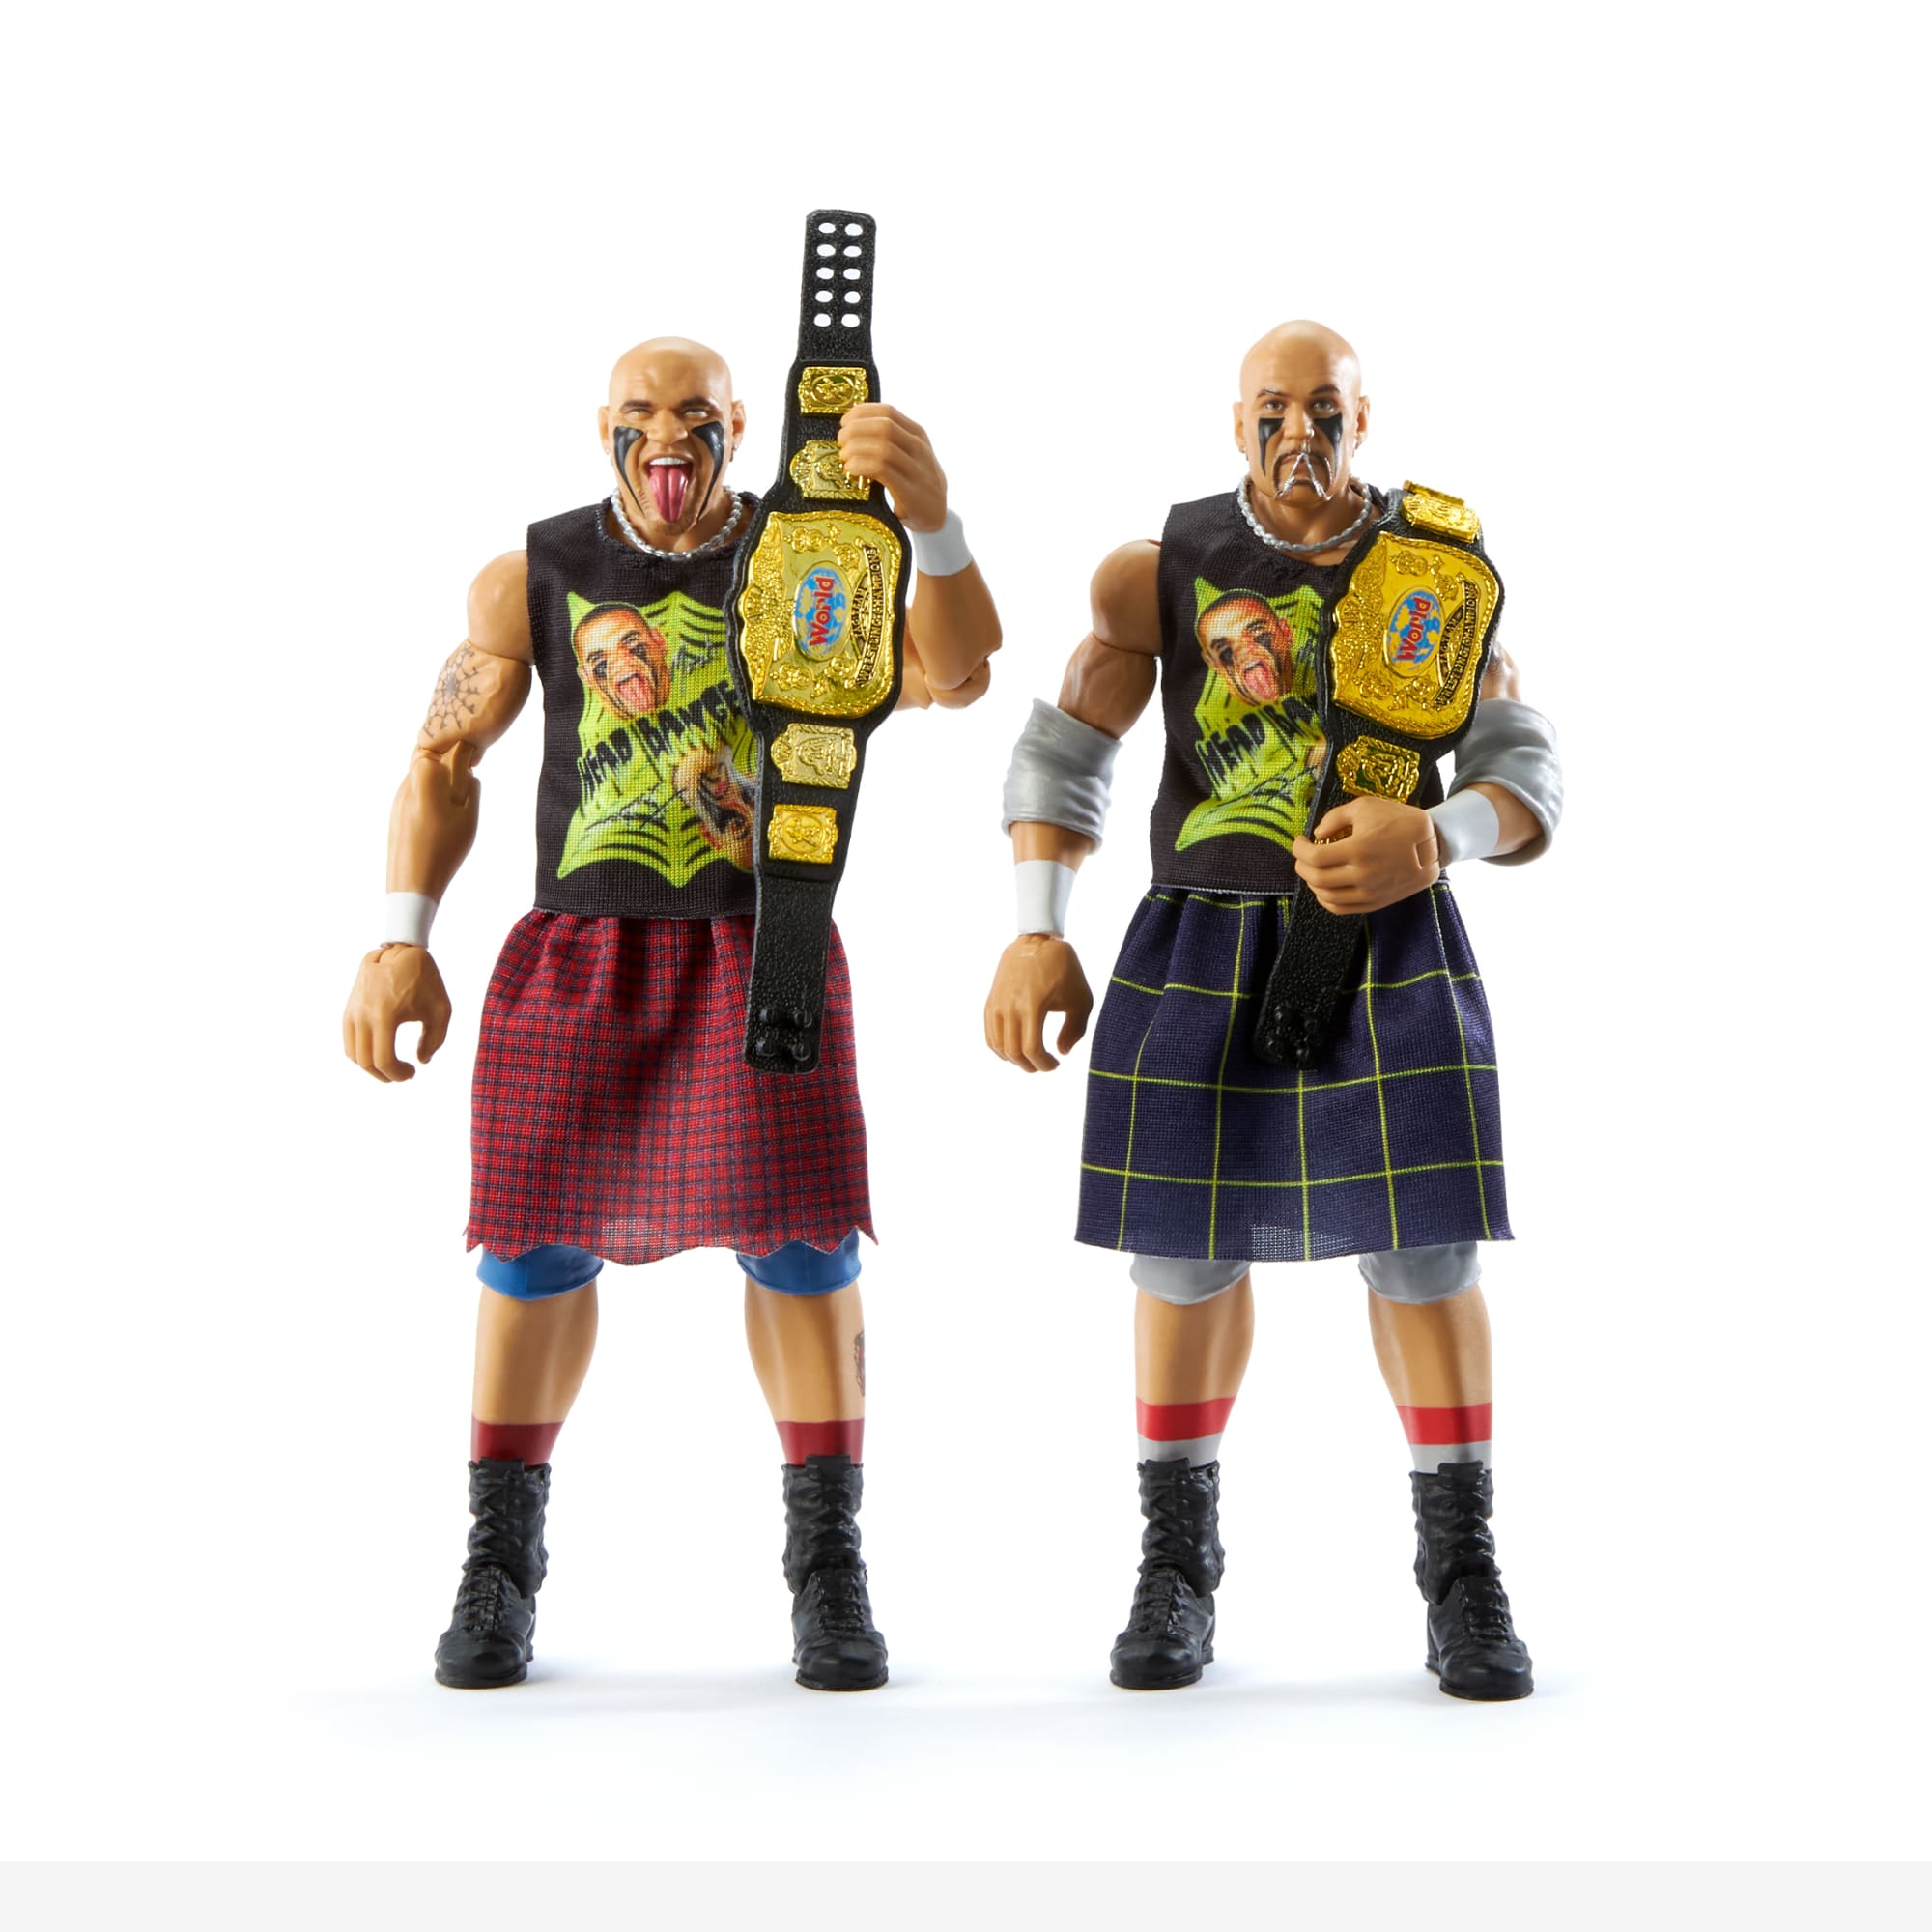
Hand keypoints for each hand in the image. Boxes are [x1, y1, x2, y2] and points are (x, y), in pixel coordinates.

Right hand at [342, 944, 451, 1081]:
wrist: (402, 949)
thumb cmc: (426, 980)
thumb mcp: (441, 1009)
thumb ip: (435, 1039)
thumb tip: (420, 1061)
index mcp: (385, 1015)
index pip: (384, 1060)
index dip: (398, 1074)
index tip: (413, 1072)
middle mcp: (363, 1015)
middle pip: (366, 1062)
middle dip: (386, 1076)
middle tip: (404, 1074)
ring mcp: (352, 1011)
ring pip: (353, 1054)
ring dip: (372, 1067)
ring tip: (392, 1067)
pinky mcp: (348, 1008)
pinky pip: (348, 1041)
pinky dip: (361, 1054)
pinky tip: (380, 1053)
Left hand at [837, 404, 945, 532]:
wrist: (936, 516)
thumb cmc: (914, 484)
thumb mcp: (908, 456)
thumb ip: (890, 442)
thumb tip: (851, 430)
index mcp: (917, 434)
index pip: (888, 411)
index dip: (861, 413)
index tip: (844, 422)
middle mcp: (919, 448)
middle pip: (883, 426)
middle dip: (856, 430)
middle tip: (841, 441)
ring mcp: (917, 470)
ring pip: (883, 447)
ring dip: (856, 449)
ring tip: (845, 457)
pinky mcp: (910, 491)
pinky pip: (882, 469)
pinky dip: (861, 465)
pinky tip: (851, 469)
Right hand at [984, 935, 1092, 1072]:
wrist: (1037, 941)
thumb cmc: (1064, 970)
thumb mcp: (1081, 999)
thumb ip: (1075, 1030)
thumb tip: (1061, 1052)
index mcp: (1033, 1004)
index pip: (1031, 1049)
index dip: (1044, 1064)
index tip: (1056, 1063)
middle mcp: (1010, 1005)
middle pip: (1013, 1052)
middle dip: (1030, 1065)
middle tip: (1045, 1064)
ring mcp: (997, 1004)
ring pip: (998, 1046)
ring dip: (1014, 1060)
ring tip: (1031, 1058)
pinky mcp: (991, 1001)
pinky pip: (990, 1034)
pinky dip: (1000, 1048)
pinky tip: (1016, 1049)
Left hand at [1292, 796, 1439, 913]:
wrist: (1433, 844)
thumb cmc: (1399, 821)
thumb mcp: (1366, 807)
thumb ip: (1335, 818)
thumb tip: (1317, 834)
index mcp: (1359, 849)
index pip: (1315, 857)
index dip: (1299, 849)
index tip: (1299, 841)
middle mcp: (1363, 875)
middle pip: (1316, 878)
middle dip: (1302, 866)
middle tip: (1302, 855)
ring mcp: (1370, 892)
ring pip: (1326, 897)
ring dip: (1312, 883)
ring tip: (1313, 870)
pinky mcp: (1376, 902)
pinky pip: (1342, 909)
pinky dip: (1326, 900)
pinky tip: (1324, 888)